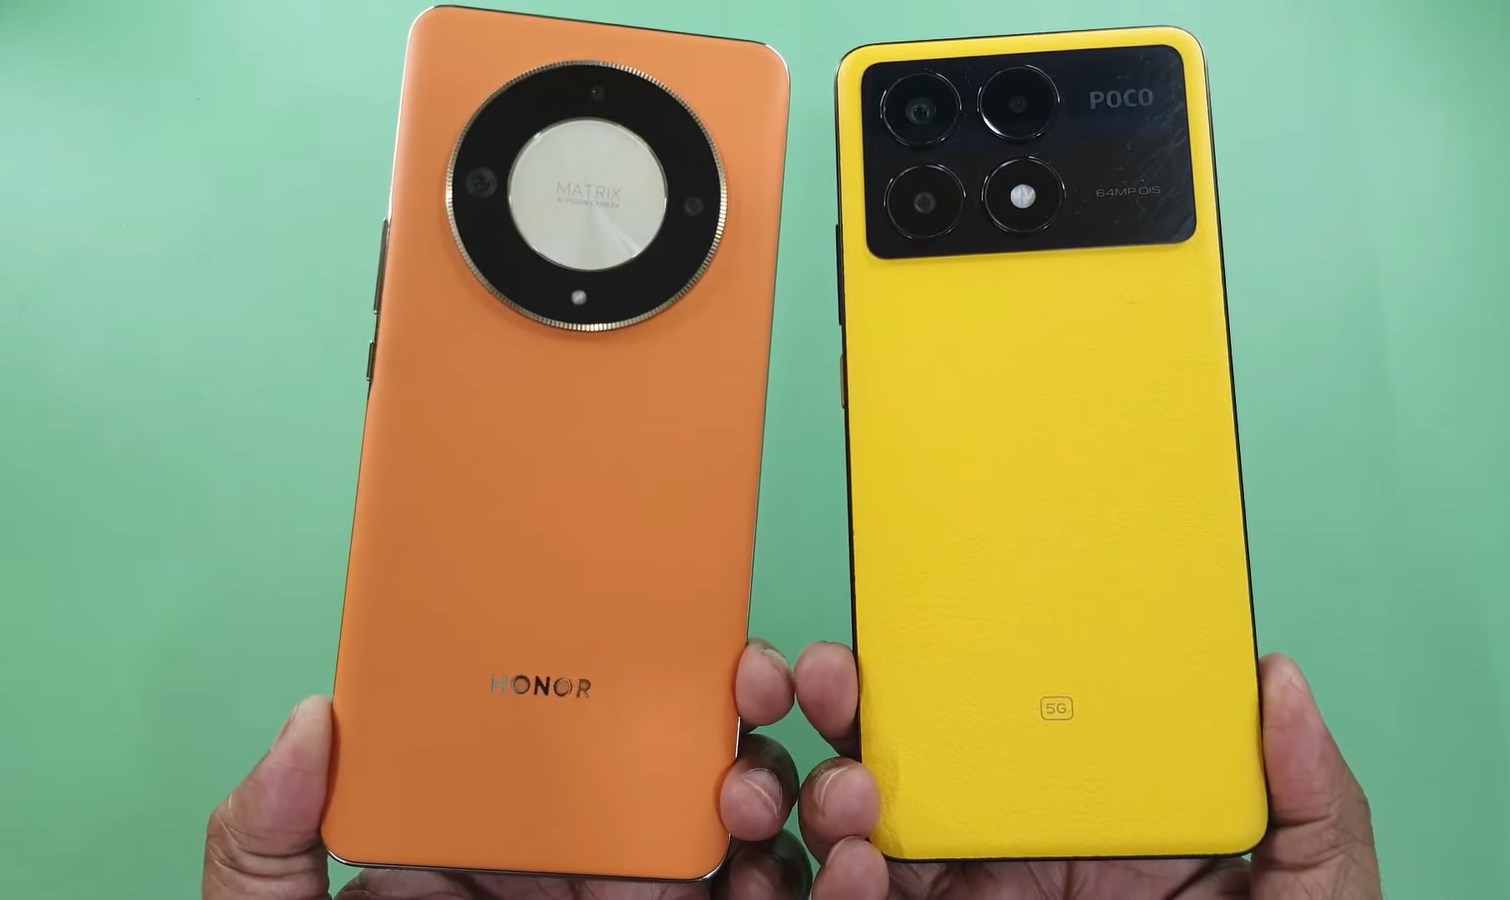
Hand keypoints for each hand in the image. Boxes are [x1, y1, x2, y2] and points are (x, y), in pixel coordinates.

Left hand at [203, 639, 808, 899]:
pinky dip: (807, 887)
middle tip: (763, 684)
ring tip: (798, 789)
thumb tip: (309, 722)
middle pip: (675, 767)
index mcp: (482, 834)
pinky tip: (824, 870)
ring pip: (740, 838)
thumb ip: (269, 845)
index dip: (630, 671)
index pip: (565, 727)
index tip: (680, 635)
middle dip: (740, 714)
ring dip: (787, 791)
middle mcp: (569, 866)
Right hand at [794, 645, 1380, 899]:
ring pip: (871, 825)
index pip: (1019, 708)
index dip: (962, 658)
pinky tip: (860, 862)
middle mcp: (1023, 836)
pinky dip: (846, 884)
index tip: (919, 617)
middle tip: (831, 670)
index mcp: (1102, 800)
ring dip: (834, 787)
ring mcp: (976, 890)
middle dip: (857, 705)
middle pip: (919, 754)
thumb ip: (1309, 795)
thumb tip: (1279, 678)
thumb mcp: (1310, 888)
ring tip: (843, 783)